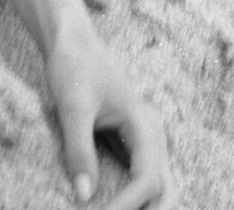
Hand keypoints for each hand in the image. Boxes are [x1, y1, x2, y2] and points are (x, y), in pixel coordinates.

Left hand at [45, 22, 174, 208]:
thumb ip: (79, 150)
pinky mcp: (128, 138)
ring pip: (156, 182)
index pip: (146, 178)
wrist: (70, 40)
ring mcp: (141, 136)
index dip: (128, 203)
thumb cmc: (73, 65)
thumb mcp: (72, 107)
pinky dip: (134, 194)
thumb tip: (83, 195)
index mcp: (144, 124)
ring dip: (144, 204)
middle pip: (164, 187)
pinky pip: (140, 174)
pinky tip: (114, 203)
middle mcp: (151, 133)